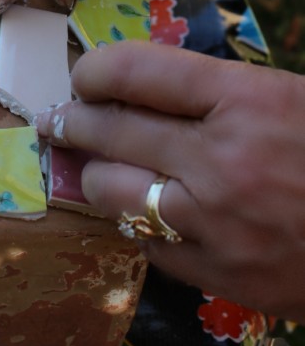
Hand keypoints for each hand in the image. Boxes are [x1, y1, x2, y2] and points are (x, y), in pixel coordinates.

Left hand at [35, 40, 304, 320]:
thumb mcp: (287, 97)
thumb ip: (213, 91)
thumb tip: (135, 84)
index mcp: (247, 99)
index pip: (135, 71)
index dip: (94, 70)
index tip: (85, 76)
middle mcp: (222, 158)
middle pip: (110, 129)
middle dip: (74, 119)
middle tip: (63, 118)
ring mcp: (217, 223)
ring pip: (110, 190)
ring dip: (95, 173)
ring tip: (95, 164)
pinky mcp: (220, 275)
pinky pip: (145, 241)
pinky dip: (136, 221)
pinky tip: (141, 208)